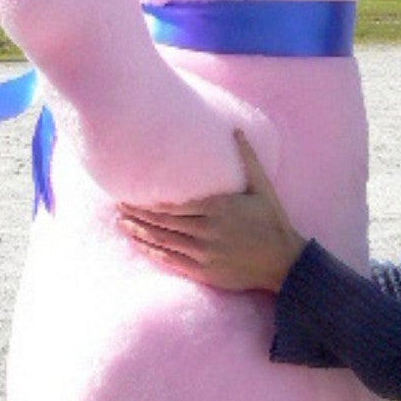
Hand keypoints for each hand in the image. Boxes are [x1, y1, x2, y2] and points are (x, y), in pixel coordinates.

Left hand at [118, 130, 306, 292]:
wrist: (283, 261)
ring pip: (163, 242)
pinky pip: (172, 261)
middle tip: (117, 207)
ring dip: (139, 233)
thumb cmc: (273, 220)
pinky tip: (141, 246)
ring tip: (121, 225)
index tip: (128, 196)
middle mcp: (206, 231)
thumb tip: (235, 129)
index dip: (147, 203)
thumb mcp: (263, 186)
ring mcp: (204, 253)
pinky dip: (153, 252)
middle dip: (137, 215)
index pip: (172, 206)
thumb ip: (247, 158)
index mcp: (217, 208)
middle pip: (162, 223)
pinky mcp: (204, 271)